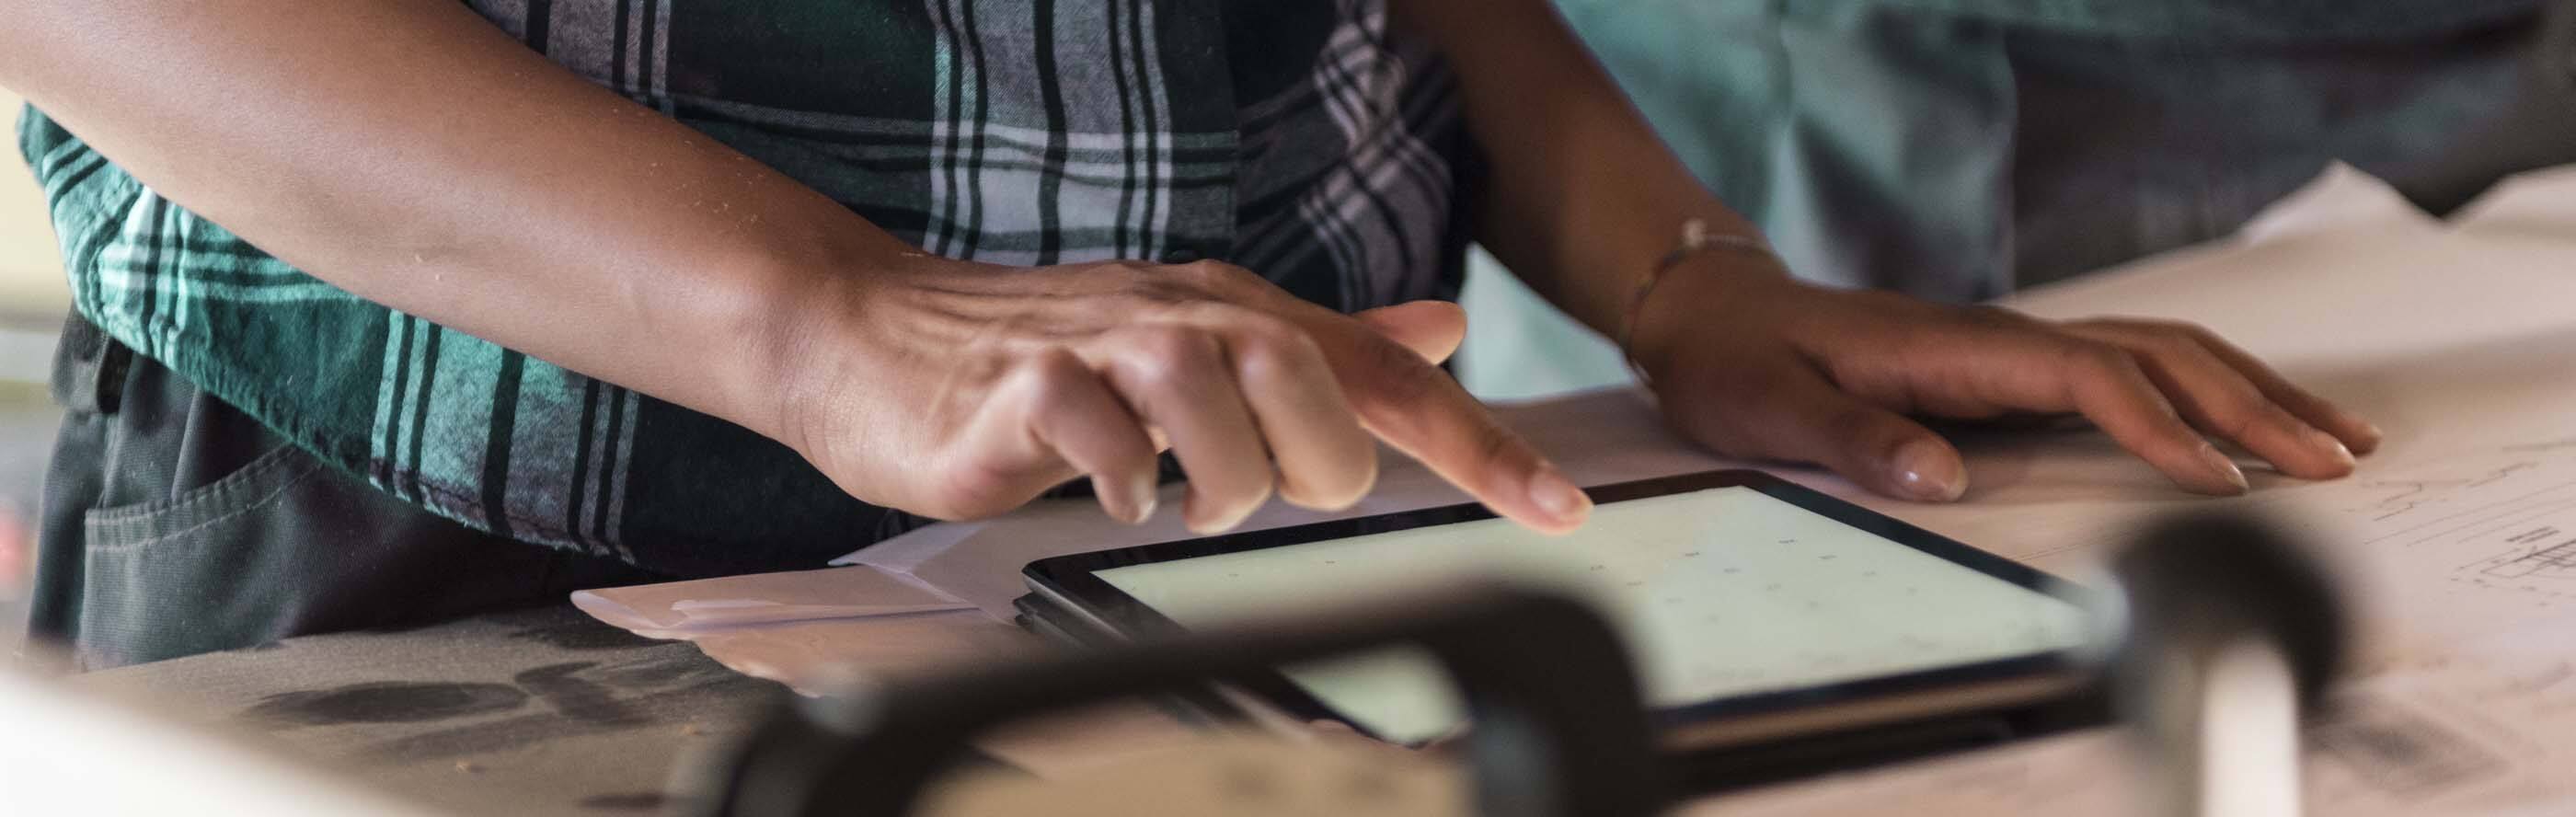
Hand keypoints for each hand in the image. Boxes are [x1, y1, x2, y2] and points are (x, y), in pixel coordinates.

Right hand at [775, 257, 1592, 533]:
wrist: (872, 338)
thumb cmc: (1040, 356)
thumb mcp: (1198, 340)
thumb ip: (1326, 347)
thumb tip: (1441, 334)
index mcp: (1238, 312)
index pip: (1386, 378)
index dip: (1481, 445)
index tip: (1558, 507)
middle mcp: (1187, 314)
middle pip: (1318, 391)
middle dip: (1310, 468)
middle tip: (1249, 489)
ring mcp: (1107, 344)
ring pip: (1223, 408)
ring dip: (1218, 480)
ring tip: (1179, 496)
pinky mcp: (1029, 387)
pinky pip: (1112, 440)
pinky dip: (1129, 480)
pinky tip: (1115, 488)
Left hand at [1627, 262, 2381, 500]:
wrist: (1715, 312)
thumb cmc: (1742, 361)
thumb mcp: (1776, 407)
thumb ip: (1855, 441)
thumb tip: (1939, 477)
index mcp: (1958, 347)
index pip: (2089, 379)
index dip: (2160, 428)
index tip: (2224, 481)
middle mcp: (2003, 335)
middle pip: (2157, 355)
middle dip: (2252, 405)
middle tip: (2338, 459)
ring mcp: (2015, 343)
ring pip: (2160, 351)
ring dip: (2250, 389)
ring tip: (2336, 435)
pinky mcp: (2013, 362)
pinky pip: (2132, 365)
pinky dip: (2203, 388)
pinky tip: (2246, 419)